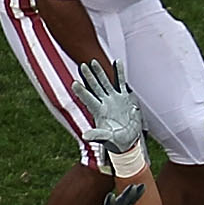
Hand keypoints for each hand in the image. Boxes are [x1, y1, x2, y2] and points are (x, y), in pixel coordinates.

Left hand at [73, 60, 147, 175]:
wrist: (129, 141)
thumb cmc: (117, 142)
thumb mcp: (107, 139)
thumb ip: (97, 135)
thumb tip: (85, 136)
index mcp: (99, 112)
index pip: (88, 99)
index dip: (81, 91)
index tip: (74, 83)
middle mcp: (105, 103)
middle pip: (94, 87)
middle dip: (88, 77)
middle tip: (82, 66)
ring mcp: (114, 99)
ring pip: (105, 82)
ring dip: (100, 72)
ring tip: (93, 62)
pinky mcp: (125, 98)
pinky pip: (121, 83)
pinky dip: (119, 73)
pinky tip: (117, 62)